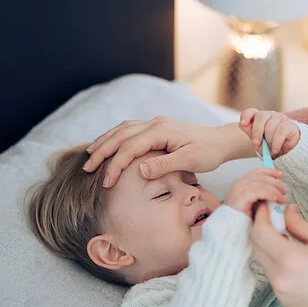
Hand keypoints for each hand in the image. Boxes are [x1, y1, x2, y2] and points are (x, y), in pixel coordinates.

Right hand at [83, 116, 251, 187]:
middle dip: (101, 152)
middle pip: (120, 136)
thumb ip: (164, 165)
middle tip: (87, 169)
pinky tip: (108, 145)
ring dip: (105, 142)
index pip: (129, 148)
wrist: (220, 141)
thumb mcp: (189, 162)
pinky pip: (129, 129)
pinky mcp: (157, 128)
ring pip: (122, 129)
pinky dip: (115, 137)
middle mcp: (155, 123)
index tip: (106, 183)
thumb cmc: (208, 153)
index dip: (115, 165)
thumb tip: (140, 170)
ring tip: (90, 155)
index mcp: (161, 131)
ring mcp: (155, 124)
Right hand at [224, 169, 286, 216]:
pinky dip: (270, 194)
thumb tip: (277, 192)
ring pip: (263, 183)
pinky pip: (260, 191)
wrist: (231, 229)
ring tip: (282, 198)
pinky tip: (276, 199)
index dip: (270, 172)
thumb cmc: (242, 220)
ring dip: (275, 190)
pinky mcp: (242, 196)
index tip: (280, 175)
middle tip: (284, 191)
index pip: (257, 172)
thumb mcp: (254, 204)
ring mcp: (239, 189)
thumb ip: (262, 196)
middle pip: (261, 176)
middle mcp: (239, 184)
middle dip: (276, 183)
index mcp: (241, 184)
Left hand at [239, 109, 300, 158]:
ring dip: (268, 140)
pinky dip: (276, 143)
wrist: (287, 151)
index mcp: (259, 118)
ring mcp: (280, 117)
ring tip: (270, 148)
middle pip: (260, 117)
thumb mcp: (258, 142)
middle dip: (256, 131)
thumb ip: (251, 133)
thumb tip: (241, 125)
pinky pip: (280, 132)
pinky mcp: (289, 124)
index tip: (242, 124)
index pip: (250, 112)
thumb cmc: (270, 144)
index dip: (246, 116)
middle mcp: (269, 115)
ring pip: (270, 126)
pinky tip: (275, 149)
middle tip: (256, 143)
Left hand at [252, 203, 307, 306]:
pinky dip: (275, 262)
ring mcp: (278, 290)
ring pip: (263, 261)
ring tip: (285, 238)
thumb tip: (286, 211)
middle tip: (273, 219)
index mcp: (289, 258)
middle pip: (257, 247)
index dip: (261, 217)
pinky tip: (292, 259)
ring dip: (268, 247)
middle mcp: (279, 276)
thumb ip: (298, 223)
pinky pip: (272, 275)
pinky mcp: (281, 299)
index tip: (266, 208)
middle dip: (262, 230)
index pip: (260, 233)